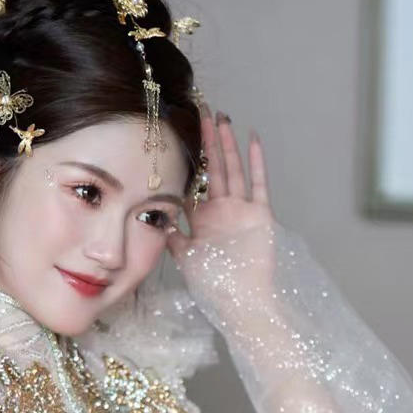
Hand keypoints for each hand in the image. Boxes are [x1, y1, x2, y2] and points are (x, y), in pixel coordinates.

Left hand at [167, 108, 275, 294]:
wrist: (242, 301)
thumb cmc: (213, 284)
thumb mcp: (185, 258)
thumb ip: (171, 236)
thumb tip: (152, 217)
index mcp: (201, 219)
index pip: (192, 182)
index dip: (185, 161)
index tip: (176, 136)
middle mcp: (221, 209)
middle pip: (211, 169)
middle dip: (206, 142)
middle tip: (200, 112)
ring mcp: (241, 210)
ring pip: (232, 170)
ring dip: (227, 145)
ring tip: (221, 118)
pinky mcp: (260, 214)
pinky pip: (259, 184)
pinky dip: (256, 162)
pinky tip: (253, 139)